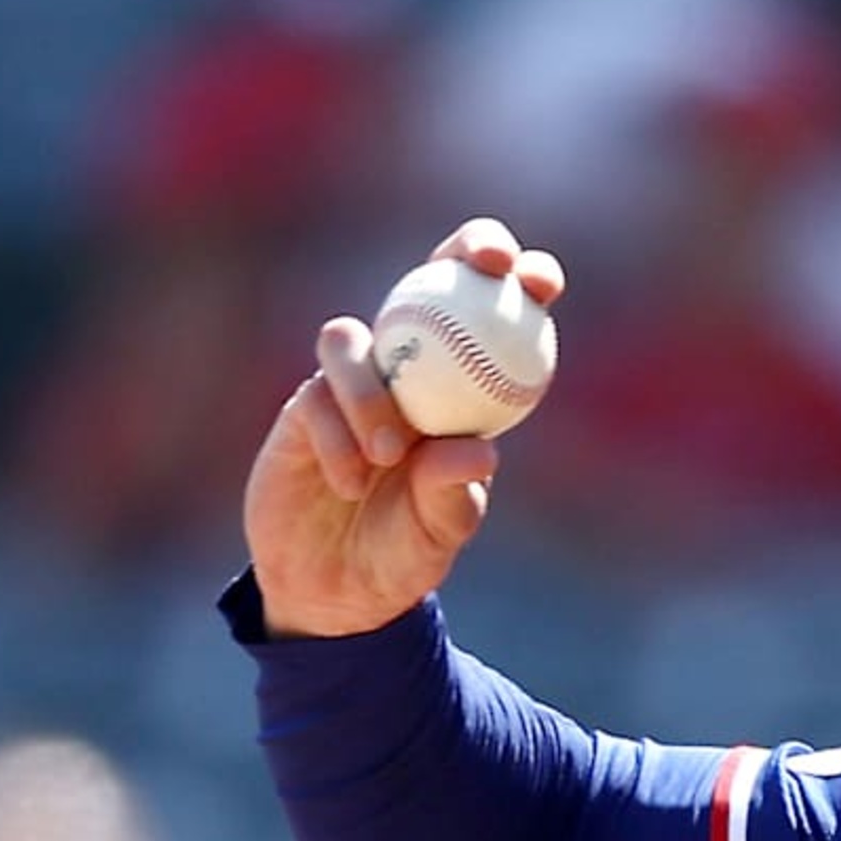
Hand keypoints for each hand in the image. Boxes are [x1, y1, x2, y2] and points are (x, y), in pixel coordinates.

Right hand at [244, 218, 566, 639]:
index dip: (520, 278)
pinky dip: (337, 438)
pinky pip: (315, 399)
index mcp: (463, 387)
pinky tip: (350, 481)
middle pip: (431, 280)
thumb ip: (455, 493)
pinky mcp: (301, 409)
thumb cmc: (406, 552)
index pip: (496, 314)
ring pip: (352, 339)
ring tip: (388, 454)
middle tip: (486, 264)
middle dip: (462, 251)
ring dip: (372, 390)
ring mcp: (350, 384)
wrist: (337, 590)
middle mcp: (408, 371)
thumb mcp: (441, 532)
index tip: (539, 280)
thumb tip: (474, 448)